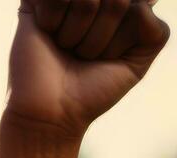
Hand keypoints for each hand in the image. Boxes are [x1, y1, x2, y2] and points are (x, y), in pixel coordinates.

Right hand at [7, 0, 169, 140]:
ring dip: (77, 34)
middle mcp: (92, 2)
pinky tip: (47, 34)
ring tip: (65, 48)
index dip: (126, 35)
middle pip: (117, 1)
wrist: (50, 113)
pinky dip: (53, 21)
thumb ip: (155, 30)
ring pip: (87, 0)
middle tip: (82, 56)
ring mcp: (64, 1)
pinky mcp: (34, 2)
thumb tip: (141, 3)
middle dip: (102, 37)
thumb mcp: (137, 63)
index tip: (107, 59)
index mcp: (118, 10)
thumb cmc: (90, 90)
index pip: (138, 4)